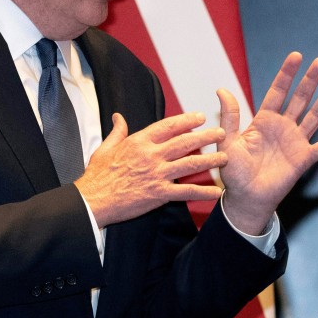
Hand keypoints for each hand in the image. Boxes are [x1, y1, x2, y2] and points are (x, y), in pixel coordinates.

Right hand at [75, 111, 225, 226]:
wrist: (93, 200)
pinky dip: (203, 192)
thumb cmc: (97, 176)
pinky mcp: (159, 194)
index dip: (186, 120)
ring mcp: (157, 175)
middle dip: (205, 136)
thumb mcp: (104, 148)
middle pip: (185, 142)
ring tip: (225, 157)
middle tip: (221, 132)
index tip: (199, 117)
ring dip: (210, 160)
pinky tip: (216, 191)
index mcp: (139, 142)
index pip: (168, 126)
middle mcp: (151, 155)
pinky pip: (186, 192)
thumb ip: (117, 131)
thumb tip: (118, 117)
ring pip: (190, 164)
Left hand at [218, 52, 317, 234]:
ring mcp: (295, 141)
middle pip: (299, 98)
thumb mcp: (228, 141)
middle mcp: (282, 127)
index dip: (287, 74)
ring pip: (314, 116)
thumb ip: (229, 116)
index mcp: (264, 120)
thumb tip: (222, 90)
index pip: (278, 91)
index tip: (296, 56)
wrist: (245, 198)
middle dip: (309, 80)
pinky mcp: (304, 158)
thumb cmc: (234, 172)